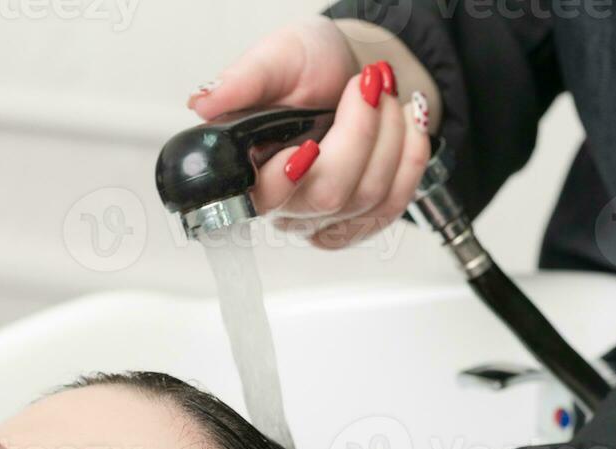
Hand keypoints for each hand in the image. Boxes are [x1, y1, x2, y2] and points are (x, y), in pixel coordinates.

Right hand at [186, 16, 434, 249]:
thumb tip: (203, 103)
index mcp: (250, 167)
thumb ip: (243, 80)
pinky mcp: (360, 222)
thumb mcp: (276, 58)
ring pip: (367, 198)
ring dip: (391, 135)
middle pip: (327, 195)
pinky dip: (412, 156)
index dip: (284, 181)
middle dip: (361, 132)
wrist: (359, 71)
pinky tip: (407, 123)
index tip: (307, 147)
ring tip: (384, 92)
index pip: (259, 198)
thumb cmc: (312, 67)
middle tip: (368, 83)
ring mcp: (324, 217)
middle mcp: (284, 203)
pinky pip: (394, 204)